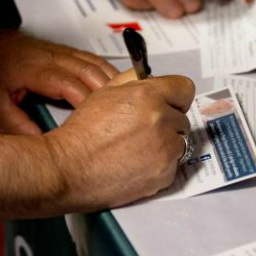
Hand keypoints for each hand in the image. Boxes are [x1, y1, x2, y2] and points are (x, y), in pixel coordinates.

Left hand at [0, 27, 117, 134]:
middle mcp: (53, 58)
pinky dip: (107, 72)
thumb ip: (16, 125)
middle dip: (108, 95)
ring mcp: (62, 52)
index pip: (72, 87)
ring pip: (97, 64)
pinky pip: (93, 59)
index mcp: (37, 71)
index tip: (97, 124)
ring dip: (113, 82)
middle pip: (92, 73)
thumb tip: (39, 146)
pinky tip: (115, 85)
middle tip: (118, 116)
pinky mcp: (65, 51)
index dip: (88, 105)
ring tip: (124, 103)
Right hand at [0, 74, 194, 220]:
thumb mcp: (105, 92)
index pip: (185, 88)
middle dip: (167, 122)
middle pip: (182, 118)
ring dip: (165, 145)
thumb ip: (134, 81)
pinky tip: (137, 164)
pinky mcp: (164, 175)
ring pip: (179, 143)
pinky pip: (172, 166)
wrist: (69, 168)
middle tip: (141, 130)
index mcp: (149, 96)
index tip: (167, 103)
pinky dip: (159, 166)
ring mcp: (165, 150)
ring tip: (137, 149)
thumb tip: (152, 79)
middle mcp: (162, 121)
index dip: (174, 96)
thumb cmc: (83, 132)